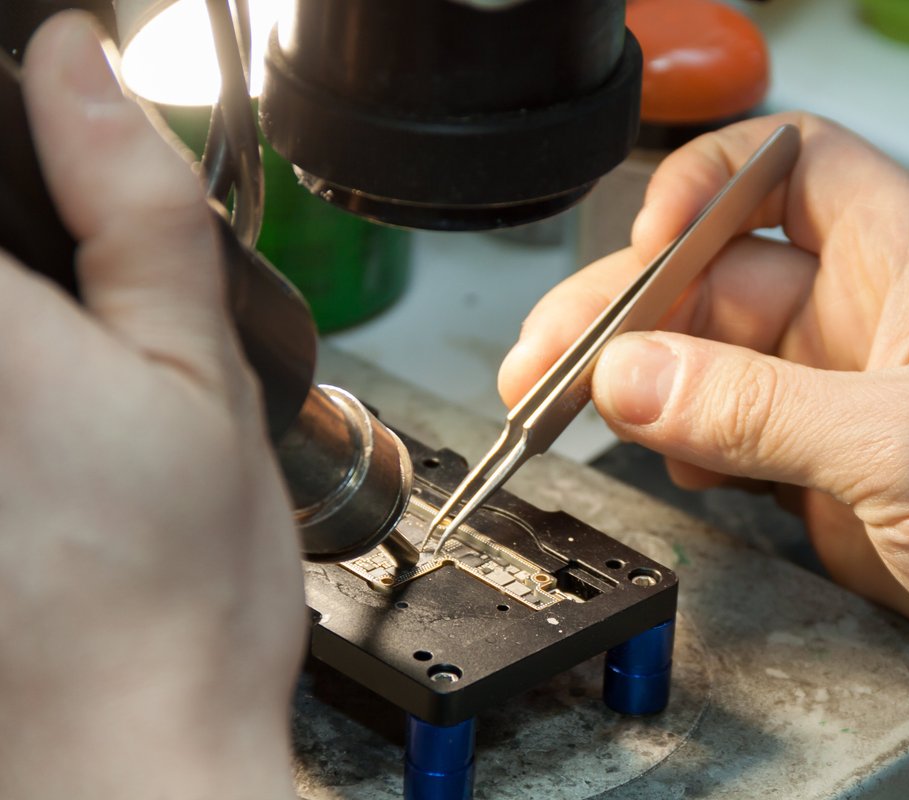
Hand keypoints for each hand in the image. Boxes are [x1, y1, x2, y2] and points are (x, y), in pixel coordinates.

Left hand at [0, 15, 302, 799]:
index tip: (59, 202)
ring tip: (66, 422)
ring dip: (30, 338)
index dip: (12, 157)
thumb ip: (135, 209)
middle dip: (20, 254)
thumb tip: (80, 66)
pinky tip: (43, 445)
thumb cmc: (176, 589)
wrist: (122, 754)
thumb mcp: (202, 374)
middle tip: (84, 331)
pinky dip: (23, 376)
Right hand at [500, 113, 908, 779]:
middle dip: (633, 309)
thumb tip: (636, 377)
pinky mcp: (846, 480)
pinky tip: (676, 466)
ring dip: (649, 384)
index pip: (790, 166)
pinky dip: (692, 449)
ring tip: (579, 415)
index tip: (643, 242)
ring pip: (722, 365)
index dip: (705, 186)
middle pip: (725, 277)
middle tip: (554, 361)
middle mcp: (879, 322)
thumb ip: (761, 410)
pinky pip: (742, 441)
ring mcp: (856, 404)